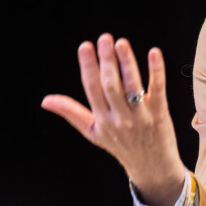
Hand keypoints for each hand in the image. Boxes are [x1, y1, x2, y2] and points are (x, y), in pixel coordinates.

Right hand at [41, 33, 188, 205]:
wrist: (151, 167)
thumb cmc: (120, 146)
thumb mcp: (92, 132)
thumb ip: (70, 113)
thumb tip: (46, 100)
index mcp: (101, 120)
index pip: (92, 89)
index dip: (88, 67)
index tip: (85, 46)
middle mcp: (119, 118)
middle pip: (110, 85)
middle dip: (106, 60)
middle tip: (104, 38)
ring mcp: (140, 116)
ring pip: (131, 86)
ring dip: (127, 63)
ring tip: (121, 43)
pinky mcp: (160, 113)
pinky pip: (157, 90)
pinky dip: (156, 71)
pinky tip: (154, 53)